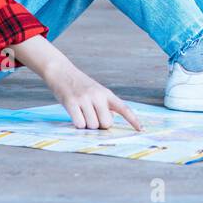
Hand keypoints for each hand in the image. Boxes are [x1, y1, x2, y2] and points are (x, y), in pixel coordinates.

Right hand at [12, 36, 141, 130]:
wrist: (62, 71)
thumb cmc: (80, 86)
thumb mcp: (97, 92)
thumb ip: (105, 106)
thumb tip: (110, 121)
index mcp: (107, 94)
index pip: (123, 108)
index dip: (133, 120)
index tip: (141, 130)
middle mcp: (98, 96)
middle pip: (106, 123)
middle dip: (99, 126)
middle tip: (92, 117)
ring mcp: (85, 99)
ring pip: (92, 125)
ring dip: (87, 125)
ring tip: (81, 113)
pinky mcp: (71, 102)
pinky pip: (79, 124)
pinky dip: (78, 124)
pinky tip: (75, 115)